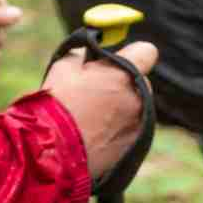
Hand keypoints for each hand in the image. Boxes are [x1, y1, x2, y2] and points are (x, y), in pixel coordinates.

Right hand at [43, 42, 156, 181]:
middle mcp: (139, 97)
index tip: (114, 60)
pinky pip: (132, 126)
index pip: (147, 51)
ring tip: (92, 115)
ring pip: (137, 104)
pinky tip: (95, 131)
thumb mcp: (63, 67)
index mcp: (123, 74)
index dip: (131, 52)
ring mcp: (141, 123)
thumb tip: (90, 51)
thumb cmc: (57, 105)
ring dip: (121, 105)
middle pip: (140, 80)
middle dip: (121, 82)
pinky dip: (119, 126)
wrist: (55, 151)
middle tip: (95, 89)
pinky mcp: (137, 144)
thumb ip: (83, 54)